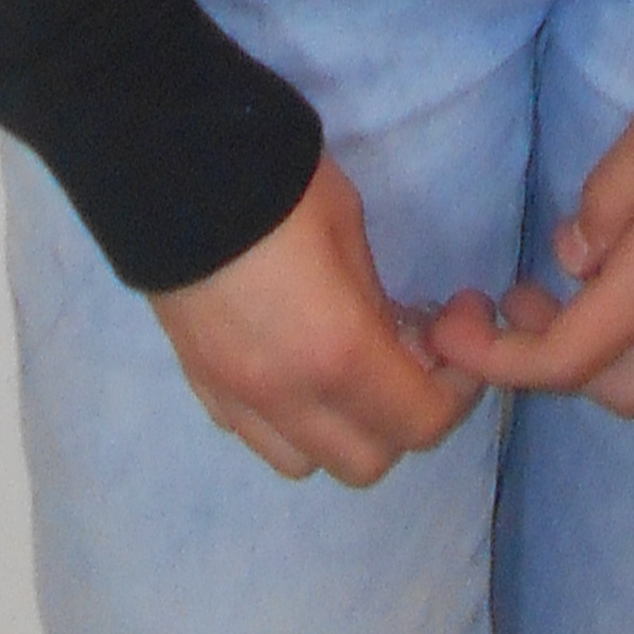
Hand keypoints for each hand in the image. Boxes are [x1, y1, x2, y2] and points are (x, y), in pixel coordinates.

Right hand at [148, 157, 482, 484]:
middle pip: (369, 461)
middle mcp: (288, 398)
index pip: (420, 422)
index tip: (459, 340)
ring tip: (351, 369)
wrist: (174, 170)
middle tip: (412, 355)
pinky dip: (291, 422)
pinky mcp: (202, 388)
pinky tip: (297, 366)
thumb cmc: (278, 186)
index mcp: (339, 354)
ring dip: (343, 430)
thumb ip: (376, 300)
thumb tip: (395, 335)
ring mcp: (238, 400)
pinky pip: (258, 436)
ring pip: (308, 462)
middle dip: (403, 417)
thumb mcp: (349, 228)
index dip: (457, 392)